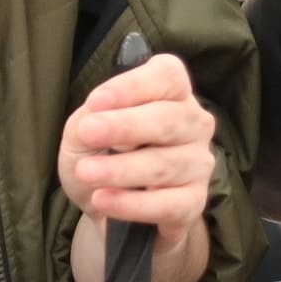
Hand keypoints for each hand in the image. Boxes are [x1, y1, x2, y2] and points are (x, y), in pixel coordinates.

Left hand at [58, 50, 213, 232]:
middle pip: (169, 119)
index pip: (167, 77)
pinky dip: (133, 204)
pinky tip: (104, 201)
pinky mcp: (194, 202)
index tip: (96, 101)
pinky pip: (169, 204)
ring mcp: (198, 164)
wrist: (106, 205)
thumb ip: (88, 120)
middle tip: (88, 132)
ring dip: (122, 169)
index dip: (133, 86)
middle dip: (126, 126)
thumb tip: (98, 121)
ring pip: (165, 165)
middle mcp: (193, 124)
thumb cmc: (100, 155)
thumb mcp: (82, 131)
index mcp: (171, 93)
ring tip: (86, 172)